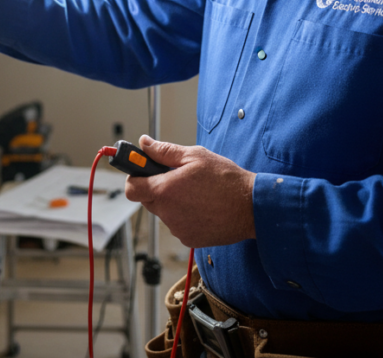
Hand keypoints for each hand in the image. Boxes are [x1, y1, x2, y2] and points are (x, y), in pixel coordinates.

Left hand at [124, 135, 256, 248]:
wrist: (251, 207)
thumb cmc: (225, 180)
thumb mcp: (194, 156)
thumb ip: (164, 151)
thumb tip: (144, 144)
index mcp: (164, 191)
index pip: (131, 188)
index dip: (135, 177)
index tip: (143, 170)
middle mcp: (167, 214)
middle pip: (148, 199)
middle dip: (157, 187)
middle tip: (178, 177)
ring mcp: (178, 229)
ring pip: (165, 212)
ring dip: (173, 202)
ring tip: (196, 192)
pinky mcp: (190, 239)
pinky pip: (178, 224)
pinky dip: (185, 215)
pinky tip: (203, 206)